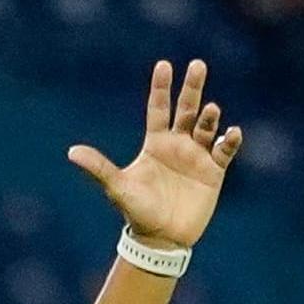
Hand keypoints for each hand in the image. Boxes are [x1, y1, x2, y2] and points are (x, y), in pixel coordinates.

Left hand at [67, 58, 243, 248]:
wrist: (161, 239)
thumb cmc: (137, 212)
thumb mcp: (117, 187)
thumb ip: (98, 168)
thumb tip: (71, 152)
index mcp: (156, 143)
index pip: (159, 108)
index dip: (161, 88)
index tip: (163, 65)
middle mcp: (178, 145)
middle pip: (187, 109)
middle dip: (192, 87)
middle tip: (197, 64)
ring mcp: (197, 156)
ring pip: (206, 127)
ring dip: (209, 117)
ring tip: (211, 110)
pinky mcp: (214, 172)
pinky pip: (225, 151)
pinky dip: (229, 141)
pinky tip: (231, 133)